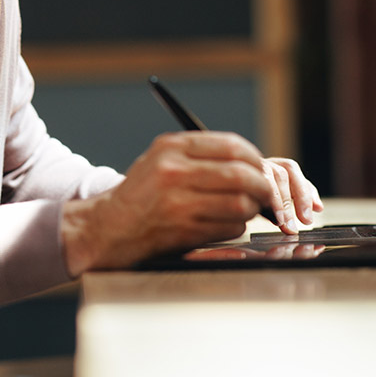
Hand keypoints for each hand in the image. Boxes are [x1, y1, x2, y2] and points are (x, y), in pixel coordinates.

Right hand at [60, 132, 320, 273]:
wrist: (108, 228)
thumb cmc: (142, 194)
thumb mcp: (162, 160)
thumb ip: (201, 155)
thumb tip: (253, 164)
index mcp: (172, 147)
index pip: (232, 146)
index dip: (256, 159)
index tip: (262, 169)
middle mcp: (174, 171)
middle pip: (242, 175)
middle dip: (263, 187)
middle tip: (267, 195)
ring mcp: (178, 202)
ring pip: (240, 203)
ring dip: (250, 210)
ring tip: (244, 210)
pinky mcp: (183, 230)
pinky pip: (229, 227)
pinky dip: (236, 228)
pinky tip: (223, 225)